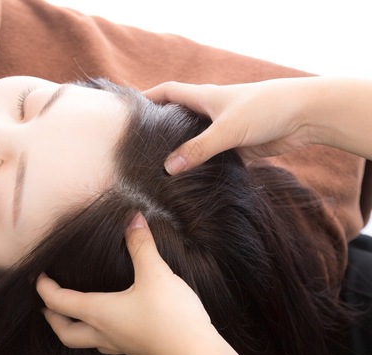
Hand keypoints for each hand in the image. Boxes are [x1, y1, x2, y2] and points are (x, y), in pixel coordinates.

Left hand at [36, 213, 213, 354]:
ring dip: (74, 328)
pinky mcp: (136, 349)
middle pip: (65, 332)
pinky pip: (107, 344)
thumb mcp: (155, 273)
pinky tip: (111, 324)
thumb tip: (133, 218)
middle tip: (46, 303)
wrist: (197, 354)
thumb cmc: (171, 315)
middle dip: (52, 318)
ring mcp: (120, 345)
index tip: (38, 276)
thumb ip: (141, 244)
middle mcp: (103, 332)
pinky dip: (98, 334)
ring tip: (74, 314)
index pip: (59, 302)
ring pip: (85, 342)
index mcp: (99, 312)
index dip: (44, 289)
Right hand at [144, 78, 314, 173]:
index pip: (167, 92)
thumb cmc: (265, 109)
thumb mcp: (227, 129)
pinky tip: (190, 183)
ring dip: (181, 153)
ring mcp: (223, 130)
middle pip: (178, 120)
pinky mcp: (236, 147)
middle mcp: (210, 113)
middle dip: (160, 130)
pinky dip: (202, 168)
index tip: (128, 111)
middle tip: (139, 148)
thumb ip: (198, 149)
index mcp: (203, 98)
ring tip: (158, 171)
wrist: (306, 116)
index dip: (147, 98)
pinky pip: (213, 158)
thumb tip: (168, 168)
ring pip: (195, 142)